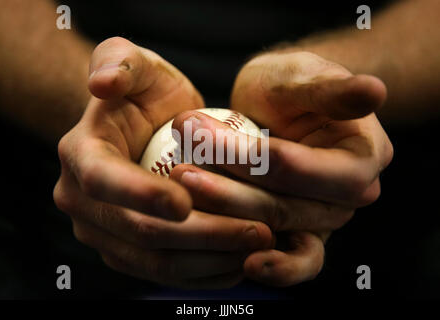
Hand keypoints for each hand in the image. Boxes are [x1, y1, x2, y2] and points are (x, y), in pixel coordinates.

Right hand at [53, 37, 272, 288]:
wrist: (144, 127)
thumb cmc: (144, 94)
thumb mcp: (136, 65)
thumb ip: (119, 61)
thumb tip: (102, 83)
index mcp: (81, 157)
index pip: (105, 183)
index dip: (144, 195)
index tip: (188, 203)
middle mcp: (83, 203)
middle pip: (139, 232)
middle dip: (201, 234)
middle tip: (257, 228)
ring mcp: (105, 233)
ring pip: (156, 262)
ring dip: (210, 259)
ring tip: (258, 245)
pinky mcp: (128, 252)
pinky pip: (165, 273)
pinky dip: (204, 273)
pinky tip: (240, 261)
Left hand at [170, 51, 392, 285]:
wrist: (283, 107)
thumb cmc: (291, 86)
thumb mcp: (302, 77)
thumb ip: (330, 90)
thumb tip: (373, 90)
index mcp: (362, 156)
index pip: (295, 166)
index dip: (245, 156)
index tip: (196, 132)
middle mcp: (350, 195)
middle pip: (284, 205)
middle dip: (227, 190)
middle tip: (179, 170)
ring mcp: (326, 218)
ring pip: (274, 228)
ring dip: (226, 215)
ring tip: (183, 191)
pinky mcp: (305, 233)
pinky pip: (294, 259)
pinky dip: (272, 266)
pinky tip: (243, 264)